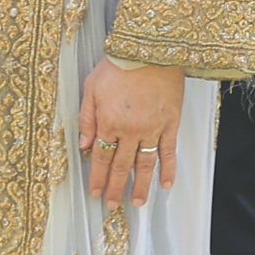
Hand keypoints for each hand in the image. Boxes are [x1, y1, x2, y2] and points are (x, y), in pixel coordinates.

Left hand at [77, 58, 184, 205]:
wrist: (151, 49)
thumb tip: (84, 144)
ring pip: (145, 164)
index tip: (96, 192)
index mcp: (109, 122)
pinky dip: (168, 169)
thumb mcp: (92, 88)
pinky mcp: (171, 123)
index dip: (98, 178)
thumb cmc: (120, 65)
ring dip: (141, 185)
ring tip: (138, 202)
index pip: (102, 158)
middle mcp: (130, 131)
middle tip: (113, 205)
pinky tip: (166, 184)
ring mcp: (153, 128)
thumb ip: (87, 118)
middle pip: (122, 166)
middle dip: (116, 188)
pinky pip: (169, 151)